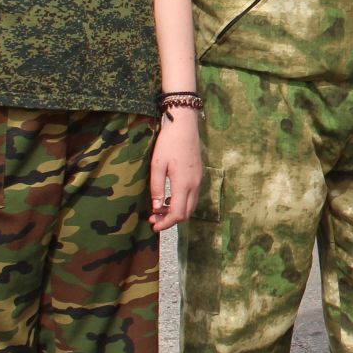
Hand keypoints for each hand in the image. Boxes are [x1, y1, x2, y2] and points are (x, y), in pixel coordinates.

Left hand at [149, 110, 201, 231]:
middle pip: (186, 213)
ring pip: (190, 205)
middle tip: (153, 219)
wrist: (185, 125)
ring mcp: (198, 180)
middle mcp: (194, 185)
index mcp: (183, 184)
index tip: (153, 226)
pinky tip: (169, 198)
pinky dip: (181, 203)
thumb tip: (156, 207)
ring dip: (176, 211)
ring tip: (159, 209)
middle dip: (170, 220)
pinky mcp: (198, 175)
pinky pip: (192, 196)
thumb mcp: (157, 165)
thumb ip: (156, 187)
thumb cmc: (168, 143)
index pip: (178, 214)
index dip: (166, 223)